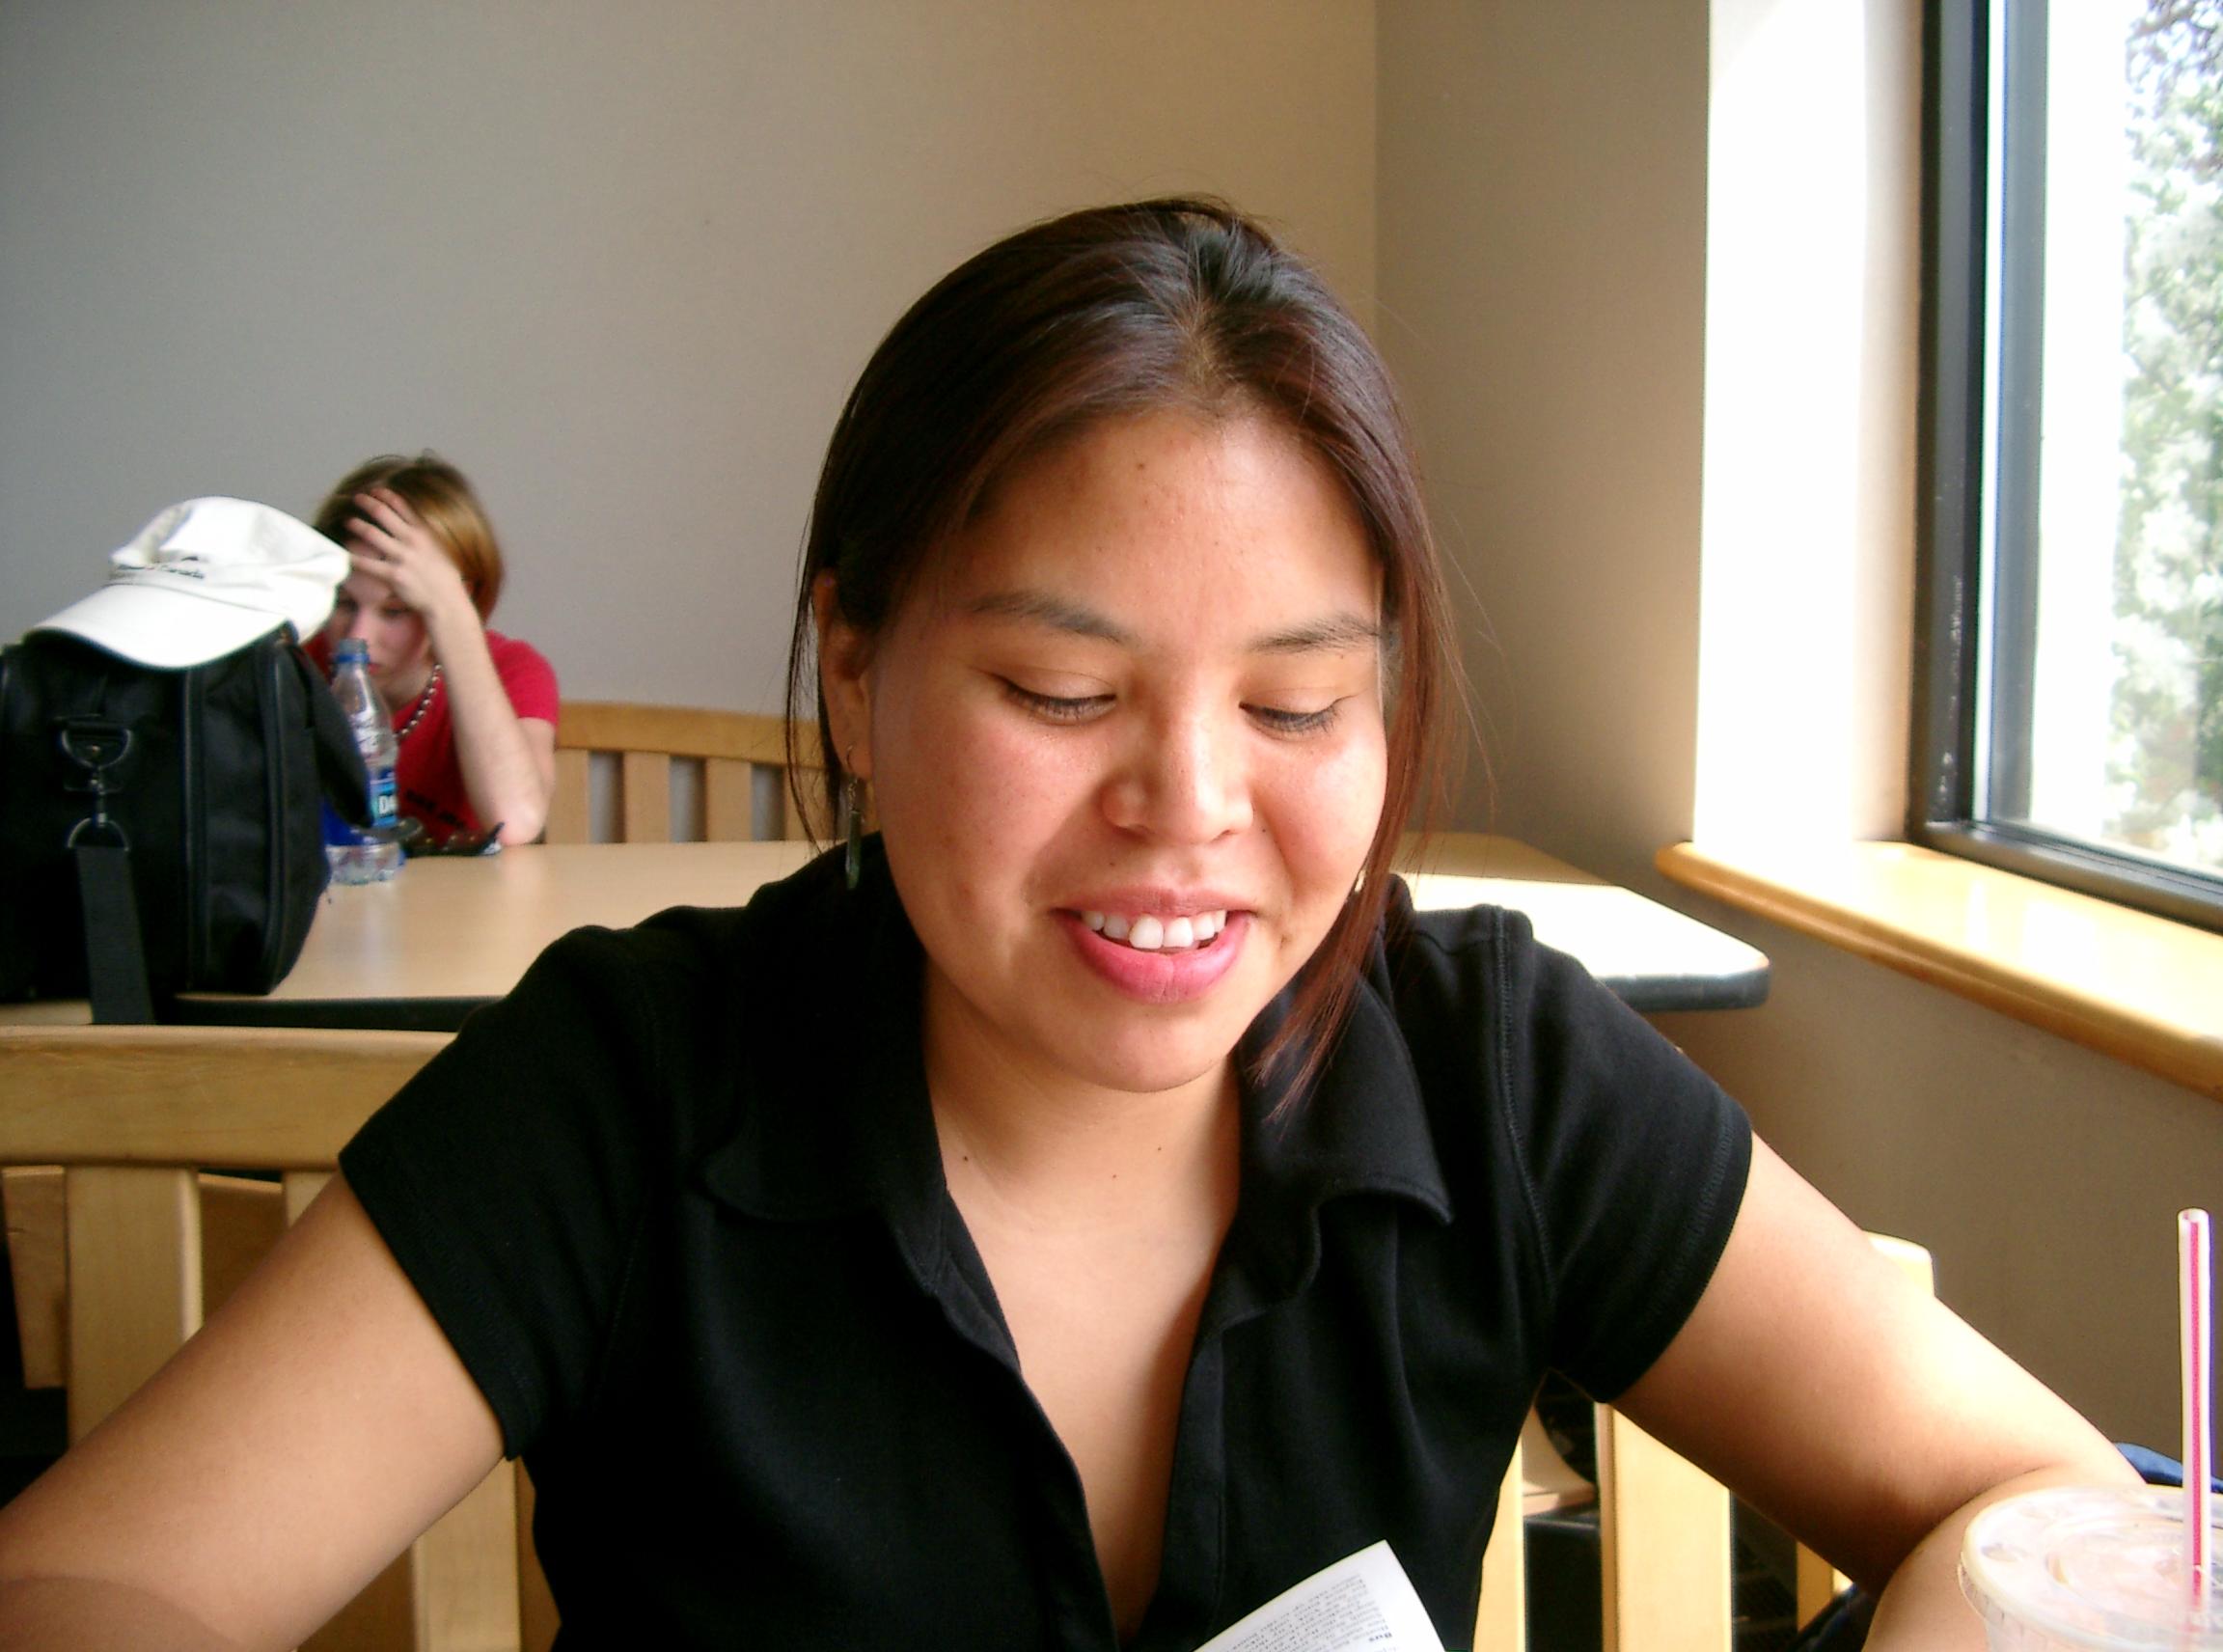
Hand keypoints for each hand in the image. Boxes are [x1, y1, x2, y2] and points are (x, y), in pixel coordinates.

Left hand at [345, 488, 476, 636]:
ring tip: (347, 521)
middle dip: (366, 502)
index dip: (384, 495)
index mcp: (424, 531)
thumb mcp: (443, 548)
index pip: (401, 505)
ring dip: (355, 524)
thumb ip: (427, 535)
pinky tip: (343, 553)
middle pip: (382, 513)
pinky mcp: (393, 574)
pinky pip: (366, 563)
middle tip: (356, 498)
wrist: (447, 601)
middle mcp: (412, 540)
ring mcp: (402, 557)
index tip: (374, 491)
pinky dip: (352, 558)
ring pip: (371, 533)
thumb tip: (413, 526)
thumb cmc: (446, 577)